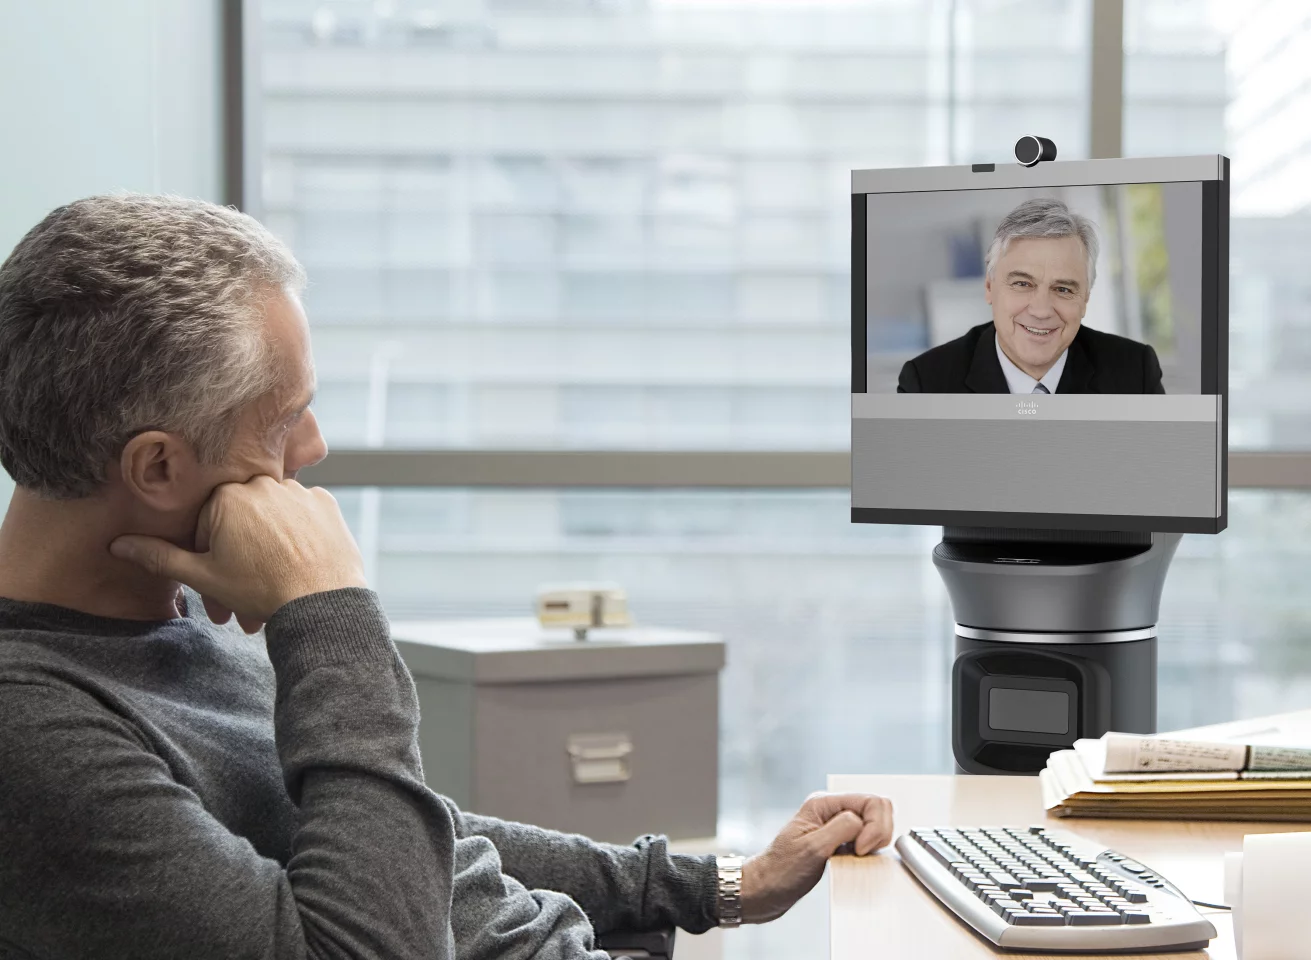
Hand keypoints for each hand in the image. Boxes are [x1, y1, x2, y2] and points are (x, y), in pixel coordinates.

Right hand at [110, 476, 366, 630]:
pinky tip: (298, 564)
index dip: (208, 559)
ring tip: (272, 585)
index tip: (217, 585)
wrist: (321, 601)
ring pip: (272, 519)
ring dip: (267, 548)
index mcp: (228, 496)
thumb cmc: (260, 590)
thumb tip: (119, 544)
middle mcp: (264, 484)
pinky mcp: (326, 504)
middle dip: (238, 559)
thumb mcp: (203, 576)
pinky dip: (297, 538)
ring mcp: (299, 491)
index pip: (206, 524)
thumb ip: (160, 556)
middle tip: (244, 596)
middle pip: (241, 522)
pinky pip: (303, 517)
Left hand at [739, 792, 892, 923]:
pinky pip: (866, 842)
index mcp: (824, 803)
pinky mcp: (838, 844)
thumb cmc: (780, 871)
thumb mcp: (813, 848)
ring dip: (872, 844)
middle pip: (877, 810)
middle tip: (859, 853)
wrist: (764, 890)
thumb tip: (864, 822)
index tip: (858, 849)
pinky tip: (852, 864)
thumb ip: (842, 828)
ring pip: (874, 826)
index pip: (872, 801)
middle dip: (878, 833)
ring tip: (853, 859)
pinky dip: (867, 854)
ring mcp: (835, 827)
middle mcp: (831, 811)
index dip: (874, 826)